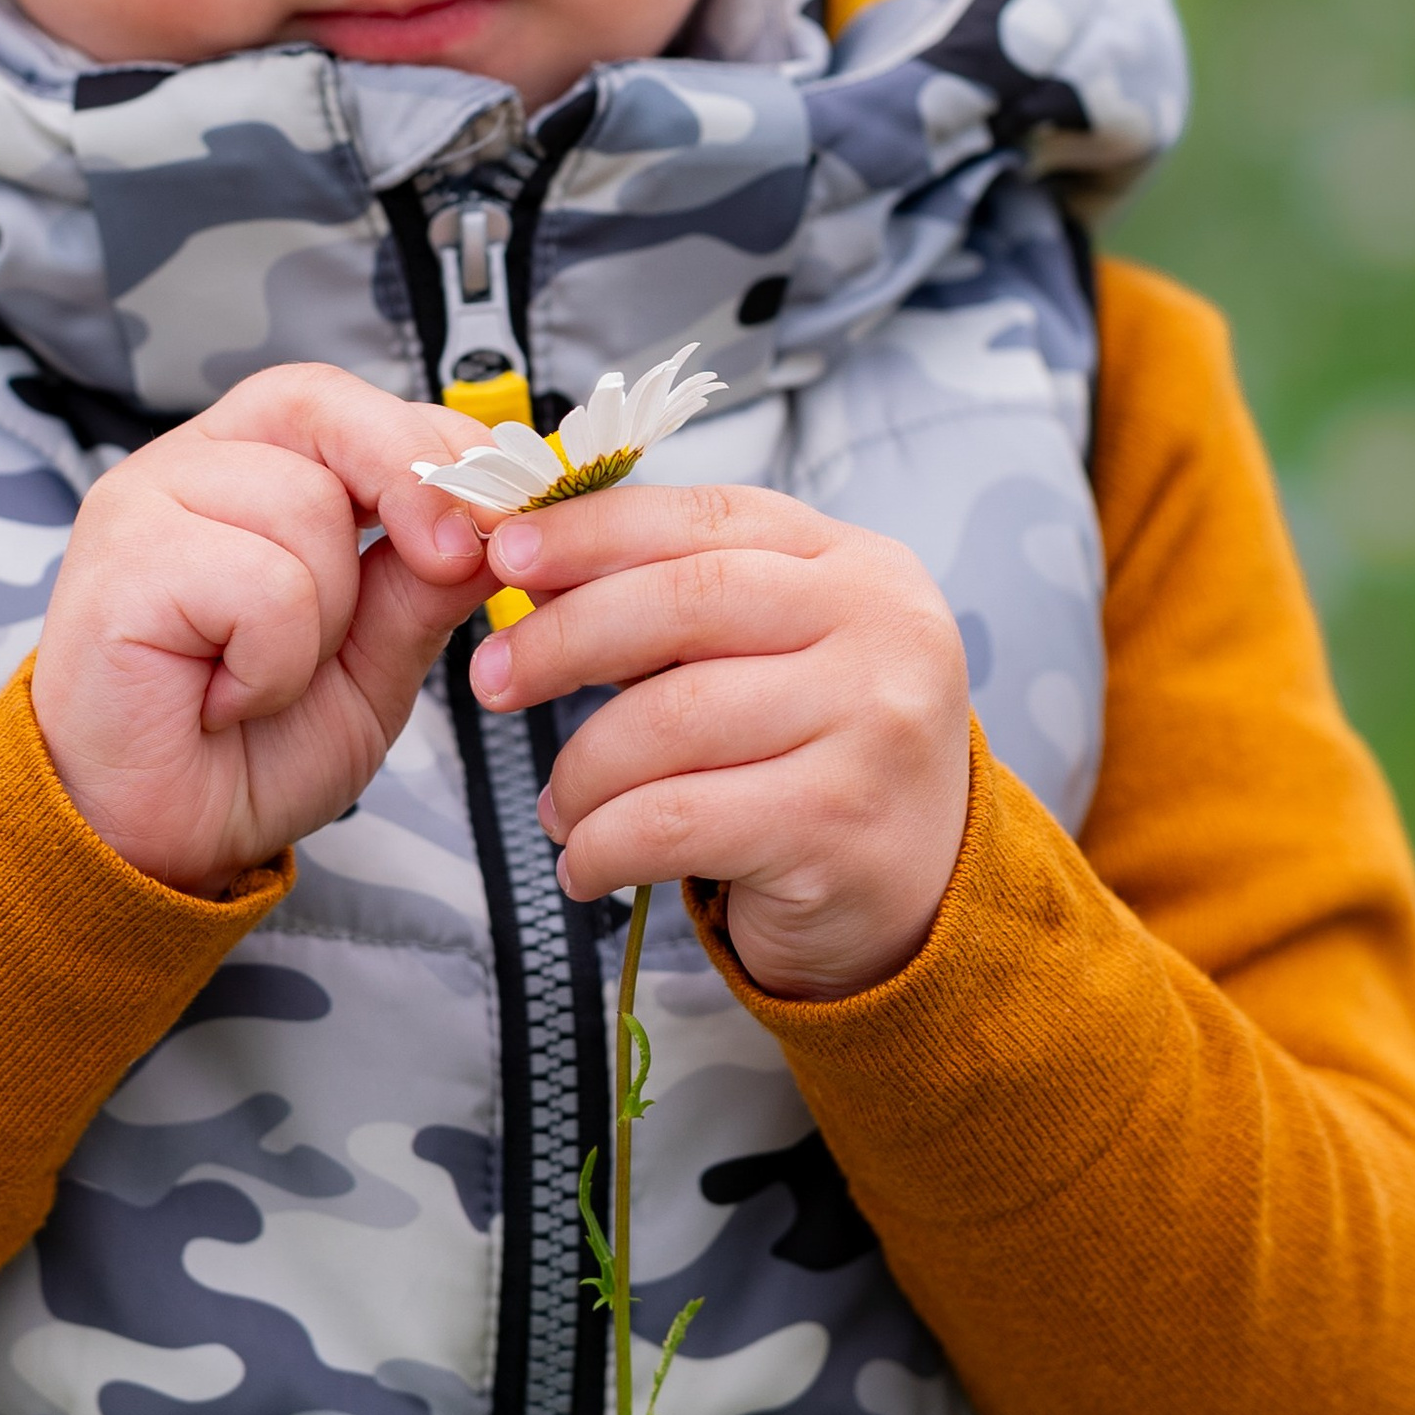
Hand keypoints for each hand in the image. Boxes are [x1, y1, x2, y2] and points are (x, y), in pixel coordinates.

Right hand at [30, 367, 491, 897]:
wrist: (157, 847)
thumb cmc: (250, 749)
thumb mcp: (372, 665)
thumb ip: (421, 587)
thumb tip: (494, 519)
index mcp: (248, 471)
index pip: (348, 407)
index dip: (432, 443)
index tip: (502, 511)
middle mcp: (189, 469)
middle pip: (324, 412)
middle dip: (410, 483)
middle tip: (451, 564)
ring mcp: (143, 506)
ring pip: (306, 509)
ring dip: (325, 621)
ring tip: (264, 680)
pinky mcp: (121, 562)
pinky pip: (263, 586)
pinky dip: (273, 664)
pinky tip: (224, 700)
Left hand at [464, 483, 972, 999]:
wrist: (922, 895)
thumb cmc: (814, 758)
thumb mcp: (768, 654)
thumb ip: (670, 601)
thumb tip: (527, 563)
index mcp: (858, 565)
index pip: (707, 520)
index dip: (592, 530)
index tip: (505, 553)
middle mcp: (882, 631)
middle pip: (685, 604)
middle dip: (563, 638)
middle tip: (492, 679)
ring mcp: (871, 727)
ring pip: (668, 722)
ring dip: (581, 770)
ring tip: (559, 806)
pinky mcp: (838, 826)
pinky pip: (674, 822)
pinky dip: (603, 845)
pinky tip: (587, 863)